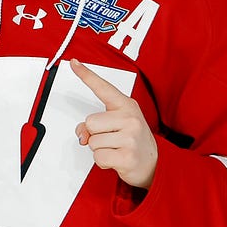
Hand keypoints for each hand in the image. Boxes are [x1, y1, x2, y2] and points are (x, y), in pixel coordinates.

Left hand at [70, 58, 157, 188]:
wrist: (153, 163)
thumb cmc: (131, 140)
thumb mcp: (116, 125)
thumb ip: (95, 123)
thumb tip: (82, 135)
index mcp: (126, 105)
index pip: (103, 87)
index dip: (86, 75)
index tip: (73, 63)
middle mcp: (130, 118)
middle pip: (90, 122)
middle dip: (94, 134)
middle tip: (111, 138)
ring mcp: (130, 137)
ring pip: (92, 142)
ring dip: (99, 149)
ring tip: (115, 148)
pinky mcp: (127, 156)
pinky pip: (98, 157)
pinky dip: (102, 161)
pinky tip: (116, 158)